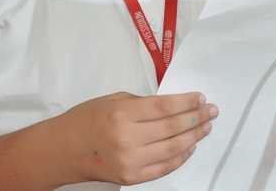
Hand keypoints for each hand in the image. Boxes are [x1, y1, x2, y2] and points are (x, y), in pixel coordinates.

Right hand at [60, 91, 218, 185]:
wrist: (64, 149)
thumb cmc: (86, 120)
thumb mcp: (113, 100)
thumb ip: (142, 103)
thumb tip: (173, 105)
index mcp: (122, 114)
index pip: (164, 107)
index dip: (186, 102)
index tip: (200, 98)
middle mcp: (127, 138)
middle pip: (173, 127)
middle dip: (196, 118)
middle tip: (211, 111)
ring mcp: (130, 161)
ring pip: (173, 148)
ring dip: (194, 137)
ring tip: (205, 127)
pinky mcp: (132, 177)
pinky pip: (164, 168)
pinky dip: (181, 157)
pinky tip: (190, 146)